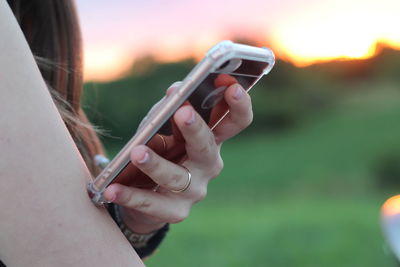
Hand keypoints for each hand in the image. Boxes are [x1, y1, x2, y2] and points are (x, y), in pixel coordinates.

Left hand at [103, 81, 252, 233]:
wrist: (146, 191)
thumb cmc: (159, 149)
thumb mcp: (163, 126)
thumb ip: (169, 108)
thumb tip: (174, 91)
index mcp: (212, 139)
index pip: (235, 121)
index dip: (238, 104)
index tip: (230, 84)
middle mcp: (208, 164)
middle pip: (207, 147)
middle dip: (196, 129)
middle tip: (183, 113)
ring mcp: (194, 190)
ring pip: (176, 177)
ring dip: (156, 164)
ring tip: (137, 153)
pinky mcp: (175, 211)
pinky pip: (151, 203)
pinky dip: (130, 195)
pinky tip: (112, 189)